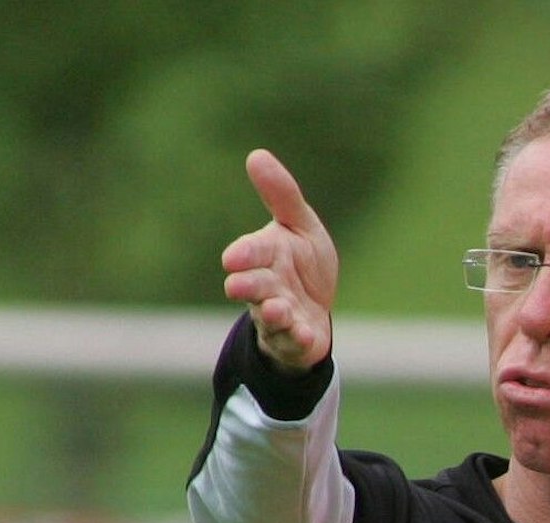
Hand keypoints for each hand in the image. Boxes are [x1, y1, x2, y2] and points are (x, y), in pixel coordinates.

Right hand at [220, 149, 338, 372]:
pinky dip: (297, 338)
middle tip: (238, 285)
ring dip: (273, 313)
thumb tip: (256, 155)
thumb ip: (282, 196)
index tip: (234, 258)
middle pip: (254, 286)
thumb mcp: (300, 226)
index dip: (245, 255)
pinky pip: (293, 341)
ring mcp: (278, 316)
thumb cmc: (303, 263)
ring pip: (270, 316)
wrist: (316, 310)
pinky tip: (305, 334)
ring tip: (278, 309)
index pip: (251, 253)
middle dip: (248, 285)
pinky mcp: (294, 340)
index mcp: (265, 256)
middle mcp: (266, 287)